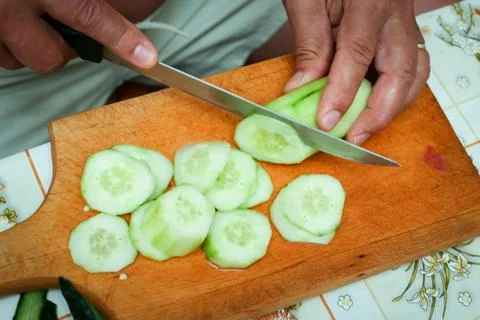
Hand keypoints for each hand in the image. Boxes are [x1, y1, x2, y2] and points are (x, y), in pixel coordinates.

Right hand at [0, 0, 157, 72]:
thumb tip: (106, 4)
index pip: (88, 14)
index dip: (119, 37)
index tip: (146, 57)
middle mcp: (6, 3)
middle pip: (48, 56)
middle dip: (57, 48)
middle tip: (55, 23)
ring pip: (15, 59)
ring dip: (23, 44)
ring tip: (21, 15)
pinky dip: (1, 41)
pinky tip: (3, 20)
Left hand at [282, 0, 429, 144]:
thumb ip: (309, 43)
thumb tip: (301, 88)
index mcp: (370, 1)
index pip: (357, 55)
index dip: (342, 94)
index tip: (325, 122)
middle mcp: (396, 14)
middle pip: (401, 71)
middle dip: (378, 112)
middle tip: (352, 138)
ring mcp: (405, 22)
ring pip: (415, 72)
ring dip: (394, 107)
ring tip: (366, 129)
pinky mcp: (403, 30)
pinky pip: (413, 66)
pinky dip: (399, 92)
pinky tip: (378, 106)